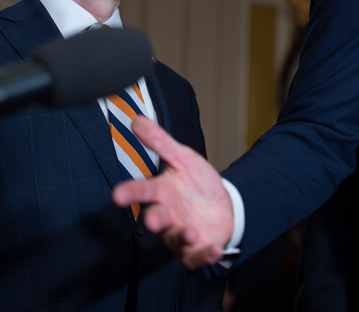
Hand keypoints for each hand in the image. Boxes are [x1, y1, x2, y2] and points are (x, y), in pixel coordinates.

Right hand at [112, 116, 233, 268]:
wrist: (223, 205)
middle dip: (153, 219)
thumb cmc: (197, 183)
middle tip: (153, 218)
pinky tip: (213, 249)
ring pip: (175, 241)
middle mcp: (167, 216)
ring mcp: (180, 234)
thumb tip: (137, 120)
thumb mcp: (183, 158)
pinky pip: (196, 256)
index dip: (130, 193)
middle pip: (155, 220)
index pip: (142, 191)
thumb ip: (160, 142)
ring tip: (191, 232)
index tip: (117, 195)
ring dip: (181, 238)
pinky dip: (204, 255)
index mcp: (162, 193)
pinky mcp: (196, 249)